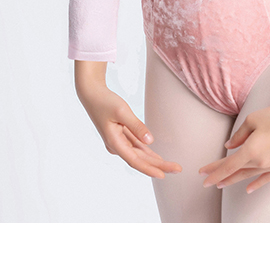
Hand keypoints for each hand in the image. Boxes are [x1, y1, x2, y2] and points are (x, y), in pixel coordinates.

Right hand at [74, 65, 181, 179]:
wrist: (92, 94)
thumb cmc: (105, 101)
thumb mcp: (122, 111)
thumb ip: (137, 126)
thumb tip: (150, 141)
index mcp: (114, 142)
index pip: (135, 160)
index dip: (149, 169)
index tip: (163, 175)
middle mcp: (116, 146)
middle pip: (140, 160)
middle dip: (158, 165)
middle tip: (177, 169)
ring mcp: (118, 142)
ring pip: (139, 154)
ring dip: (154, 160)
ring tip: (171, 166)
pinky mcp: (121, 136)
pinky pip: (136, 147)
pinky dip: (147, 152)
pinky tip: (158, 157)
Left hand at [198, 82, 269, 193]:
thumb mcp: (252, 119)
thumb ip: (238, 135)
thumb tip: (228, 147)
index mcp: (252, 149)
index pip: (229, 165)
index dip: (215, 172)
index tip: (202, 177)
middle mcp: (262, 161)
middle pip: (237, 171)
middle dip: (220, 175)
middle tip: (206, 181)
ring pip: (249, 175)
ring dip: (235, 180)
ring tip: (221, 184)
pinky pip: (266, 178)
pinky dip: (256, 184)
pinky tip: (248, 189)